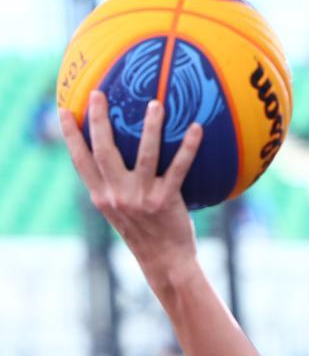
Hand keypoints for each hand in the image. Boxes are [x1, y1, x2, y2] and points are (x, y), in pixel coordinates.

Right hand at [59, 91, 202, 282]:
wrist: (165, 262)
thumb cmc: (146, 233)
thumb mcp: (121, 212)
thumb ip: (116, 187)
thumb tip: (120, 158)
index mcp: (102, 197)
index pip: (80, 161)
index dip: (70, 136)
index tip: (63, 111)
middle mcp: (116, 195)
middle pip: (103, 151)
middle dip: (99, 121)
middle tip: (99, 94)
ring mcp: (141, 198)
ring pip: (143, 154)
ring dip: (149, 127)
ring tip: (155, 104)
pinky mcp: (165, 201)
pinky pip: (178, 168)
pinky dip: (188, 147)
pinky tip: (197, 128)